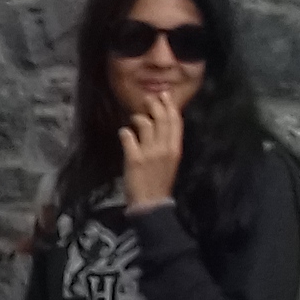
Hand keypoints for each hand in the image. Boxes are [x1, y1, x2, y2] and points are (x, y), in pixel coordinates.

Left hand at [119, 96, 182, 211]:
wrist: (151, 204)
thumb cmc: (160, 182)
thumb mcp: (170, 162)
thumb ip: (167, 144)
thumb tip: (161, 126)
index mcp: (175, 149)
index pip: (175, 122)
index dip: (170, 106)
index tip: (165, 95)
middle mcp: (164, 148)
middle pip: (161, 119)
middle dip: (154, 105)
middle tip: (147, 98)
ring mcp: (149, 153)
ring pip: (144, 123)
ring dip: (137, 117)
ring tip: (133, 120)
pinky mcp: (134, 158)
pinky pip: (128, 136)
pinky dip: (124, 132)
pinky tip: (123, 134)